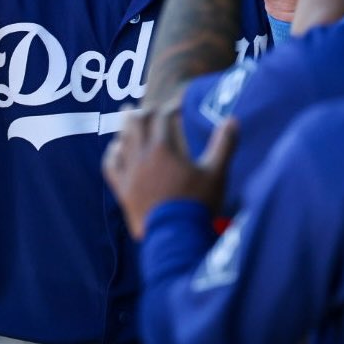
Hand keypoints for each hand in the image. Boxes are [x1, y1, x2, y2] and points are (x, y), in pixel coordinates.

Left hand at [103, 108, 236, 239]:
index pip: (161, 118)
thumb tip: (233, 119)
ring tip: (128, 118)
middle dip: (143, 113)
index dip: (169, 108)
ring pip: (122, 141)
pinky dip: (112, 153)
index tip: (178, 106)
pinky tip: (115, 149)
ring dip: (125, 127)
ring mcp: (129, 173)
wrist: (175, 237)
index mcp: (163, 148)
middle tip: (148, 108)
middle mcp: (141, 156)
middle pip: (136, 124)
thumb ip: (224, 144)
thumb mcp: (216, 173)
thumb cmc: (196, 203)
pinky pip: (110, 166)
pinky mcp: (122, 191)